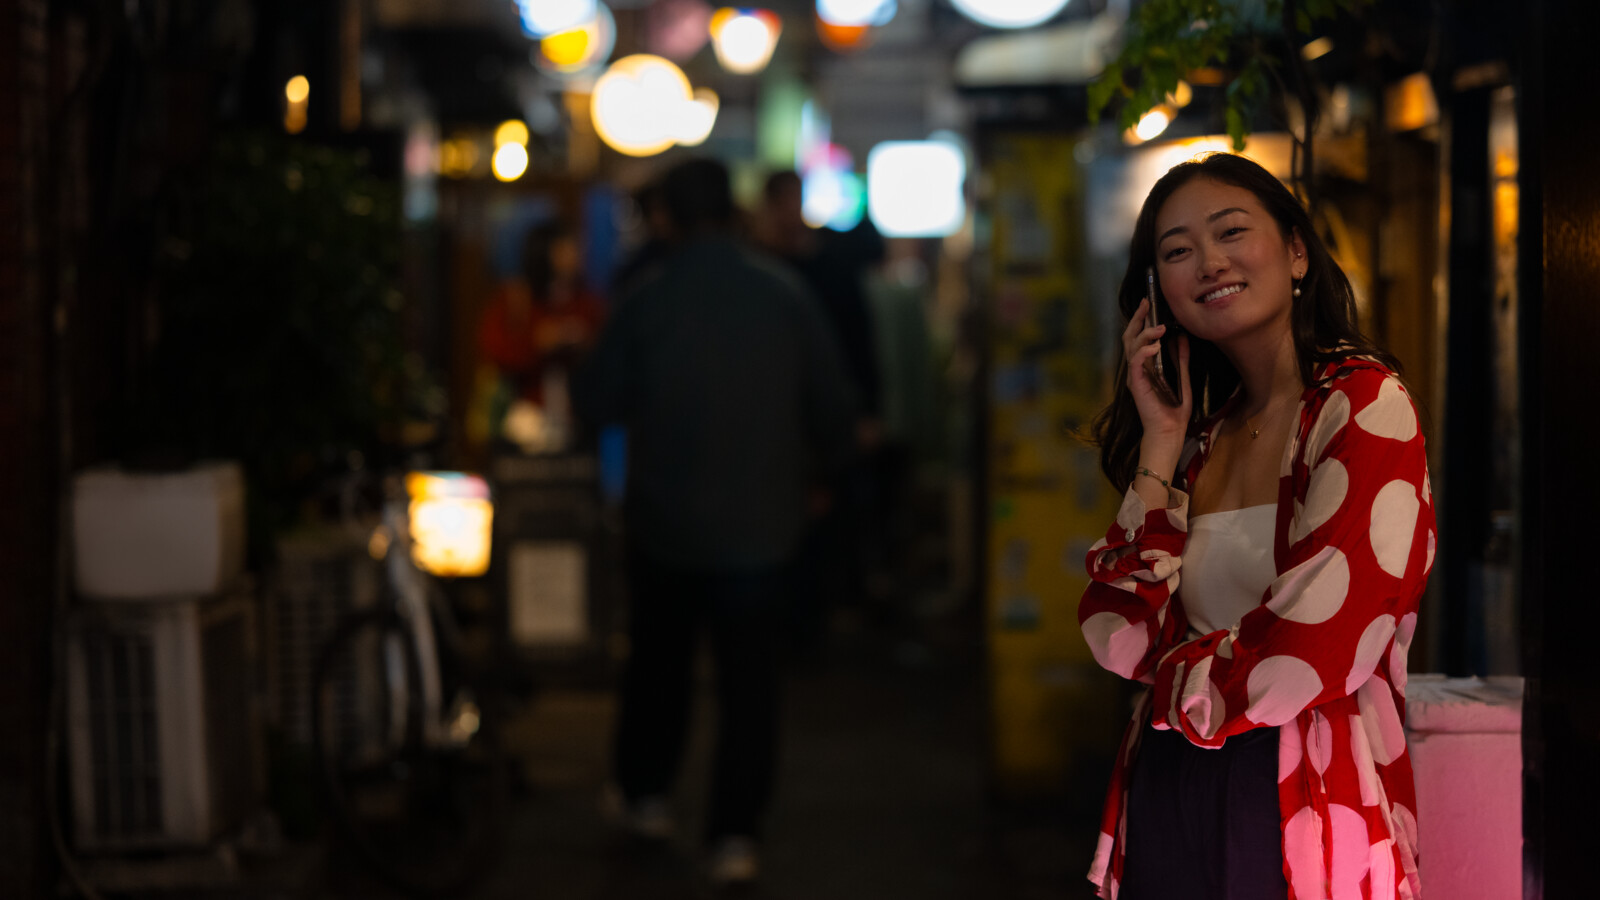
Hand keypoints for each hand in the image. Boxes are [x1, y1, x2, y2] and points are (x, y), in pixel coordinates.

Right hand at [1122, 297, 1191, 447]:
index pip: (1139, 338)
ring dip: (1144, 334)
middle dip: (1138, 318)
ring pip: (1132, 346)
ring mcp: (1134, 376)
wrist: (1169, 432)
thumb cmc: (1174, 410)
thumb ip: (1182, 360)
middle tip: (1146, 303)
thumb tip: (1182, 338)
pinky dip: (1144, 352)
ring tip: (1159, 328)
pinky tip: (1156, 346)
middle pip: (1130, 337)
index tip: (1149, 303)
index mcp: (1145, 366)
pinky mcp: (1136, 384)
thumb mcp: (1184, 379)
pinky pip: (1135, 363)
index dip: (1142, 320)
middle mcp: (1136, 369)